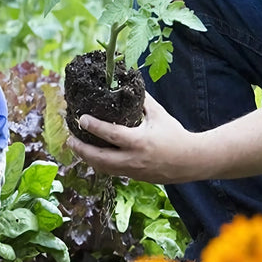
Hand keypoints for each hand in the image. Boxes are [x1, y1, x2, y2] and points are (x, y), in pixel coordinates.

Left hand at [66, 92, 193, 183]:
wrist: (192, 161)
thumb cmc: (175, 134)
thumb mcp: (159, 114)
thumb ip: (142, 100)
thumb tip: (128, 83)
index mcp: (139, 141)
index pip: (110, 134)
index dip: (93, 126)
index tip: (80, 118)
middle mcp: (133, 159)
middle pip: (99, 158)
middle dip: (81, 149)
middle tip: (70, 139)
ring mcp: (133, 171)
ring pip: (103, 168)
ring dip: (88, 158)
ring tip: (77, 148)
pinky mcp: (135, 178)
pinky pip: (112, 172)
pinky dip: (100, 164)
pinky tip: (93, 156)